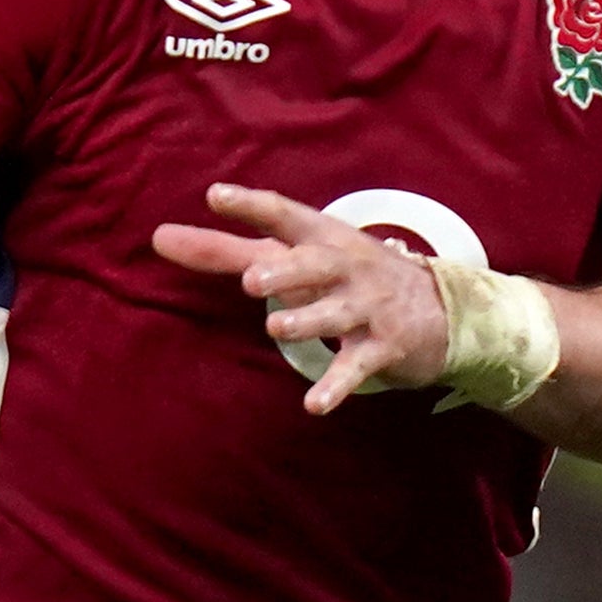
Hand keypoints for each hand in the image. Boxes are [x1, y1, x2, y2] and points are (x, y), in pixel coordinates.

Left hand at [150, 187, 453, 409]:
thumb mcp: (297, 256)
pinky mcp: (383, 348)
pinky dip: (336, 386)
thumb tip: (160, 237)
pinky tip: (314, 405)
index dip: (252, 204)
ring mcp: (367, 308)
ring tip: (277, 329)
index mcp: (323, 238)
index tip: (216, 196)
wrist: (441, 311)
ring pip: (336, 314)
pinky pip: (355, 368)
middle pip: (317, 264)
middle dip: (287, 270)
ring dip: (308, 321)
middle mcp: (347, 268)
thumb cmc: (348, 276)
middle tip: (252, 279)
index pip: (286, 215)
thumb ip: (226, 249)